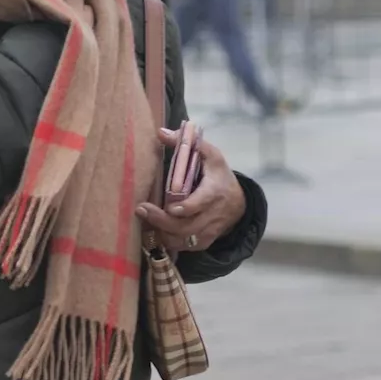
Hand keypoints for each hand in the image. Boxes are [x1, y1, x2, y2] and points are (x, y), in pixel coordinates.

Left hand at [136, 131, 245, 251]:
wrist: (238, 203)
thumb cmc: (218, 175)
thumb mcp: (209, 155)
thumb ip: (186, 143)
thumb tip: (160, 132)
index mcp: (215, 191)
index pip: (201, 202)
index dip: (186, 207)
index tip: (170, 207)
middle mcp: (213, 214)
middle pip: (187, 225)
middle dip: (162, 221)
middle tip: (142, 210)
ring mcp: (208, 230)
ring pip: (183, 239)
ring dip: (162, 232)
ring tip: (145, 219)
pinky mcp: (203, 241)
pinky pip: (184, 247)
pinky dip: (169, 240)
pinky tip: (155, 229)